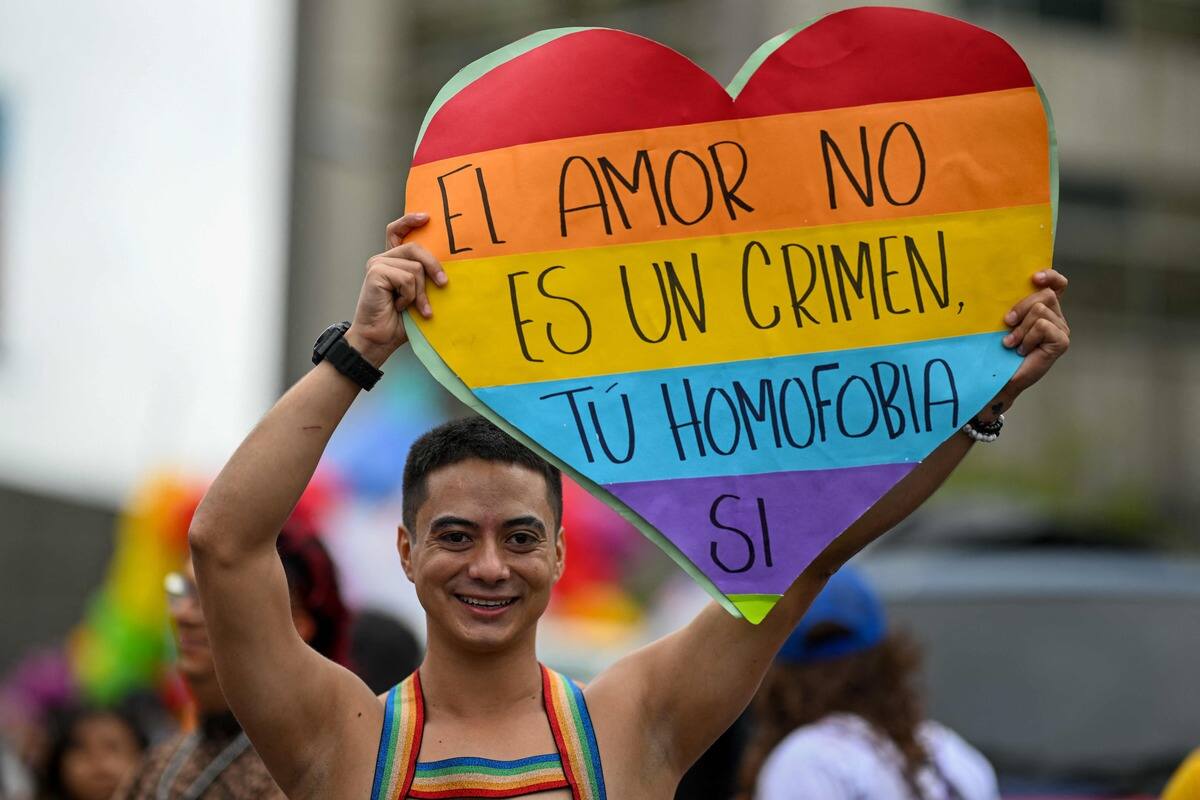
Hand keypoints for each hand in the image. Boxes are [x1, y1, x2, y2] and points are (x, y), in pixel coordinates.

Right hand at [345, 212, 446, 365]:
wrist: (380, 339)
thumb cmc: (400, 321)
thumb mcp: (419, 295)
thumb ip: (425, 278)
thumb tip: (447, 270)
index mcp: (392, 261)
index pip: (396, 231)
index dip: (409, 221)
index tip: (427, 217)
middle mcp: (383, 259)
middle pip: (416, 248)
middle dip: (433, 266)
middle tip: (443, 284)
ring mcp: (377, 264)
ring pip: (415, 267)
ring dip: (420, 293)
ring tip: (414, 307)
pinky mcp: (375, 273)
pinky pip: (407, 279)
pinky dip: (409, 296)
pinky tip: (399, 306)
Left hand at [983, 269, 1069, 418]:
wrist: (1000, 378)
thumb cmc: (1000, 350)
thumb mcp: (1006, 323)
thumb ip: (1015, 305)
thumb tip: (1004, 286)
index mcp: (1045, 310)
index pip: (1057, 284)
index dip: (1050, 276)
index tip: (1034, 278)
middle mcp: (1057, 318)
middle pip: (1045, 295)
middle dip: (1021, 307)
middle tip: (1007, 323)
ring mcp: (1061, 330)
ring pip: (1041, 310)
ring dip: (1021, 327)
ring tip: (1012, 343)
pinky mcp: (1061, 341)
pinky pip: (1042, 326)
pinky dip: (1027, 337)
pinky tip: (1022, 350)